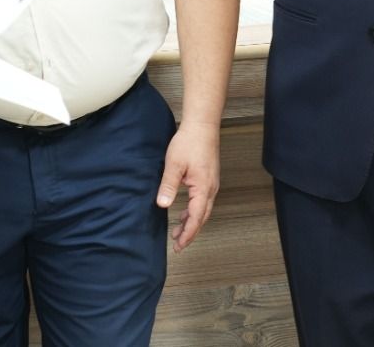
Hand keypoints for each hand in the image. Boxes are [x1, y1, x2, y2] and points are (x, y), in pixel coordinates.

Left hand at [155, 120, 220, 252]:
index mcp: (203, 189)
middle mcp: (211, 190)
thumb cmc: (189, 143)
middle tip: (178, 245)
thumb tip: (162, 205)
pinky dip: (194, 211)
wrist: (202, 127)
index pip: (196, 218)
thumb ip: (168, 186)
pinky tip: (184, 212)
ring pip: (203, 210)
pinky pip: (202, 202)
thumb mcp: (174, 165)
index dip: (188, 233)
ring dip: (191, 222)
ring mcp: (211, 185)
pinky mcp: (208, 180)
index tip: (179, 246)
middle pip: (202, 218)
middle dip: (190, 232)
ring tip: (179, 232)